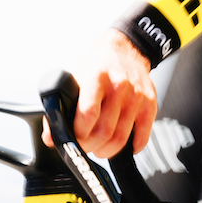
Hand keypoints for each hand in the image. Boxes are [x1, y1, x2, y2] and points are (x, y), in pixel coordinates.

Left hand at [45, 29, 155, 157]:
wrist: (126, 51)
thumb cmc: (99, 68)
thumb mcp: (76, 80)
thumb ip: (62, 108)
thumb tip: (52, 138)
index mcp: (97, 77)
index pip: (88, 114)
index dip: (79, 134)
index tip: (75, 139)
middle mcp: (119, 86)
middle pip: (105, 131)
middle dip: (91, 146)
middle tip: (86, 146)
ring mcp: (137, 97)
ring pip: (121, 139)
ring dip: (108, 151)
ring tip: (101, 148)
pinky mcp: (150, 105)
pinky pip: (141, 138)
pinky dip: (130, 148)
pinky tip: (122, 145)